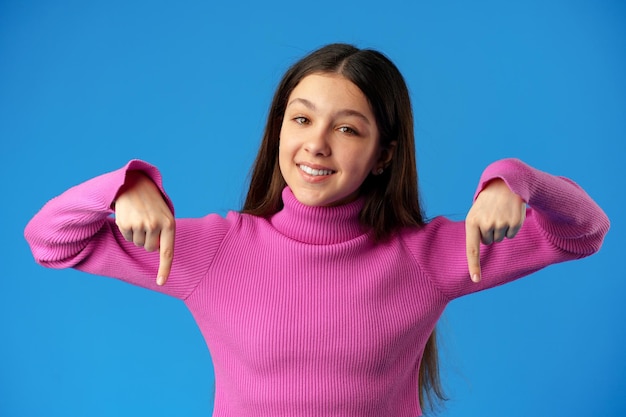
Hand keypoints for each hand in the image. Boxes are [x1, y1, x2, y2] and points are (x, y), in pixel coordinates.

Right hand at [114, 171, 174, 285]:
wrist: (134, 183)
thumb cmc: (153, 203)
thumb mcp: (165, 215)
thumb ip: (165, 233)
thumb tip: (159, 252)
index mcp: (169, 224)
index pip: (167, 252)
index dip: (165, 269)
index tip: (161, 283)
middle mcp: (155, 225)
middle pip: (149, 249)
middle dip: (147, 241)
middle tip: (147, 223)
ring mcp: (140, 224)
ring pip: (137, 243)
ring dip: (137, 234)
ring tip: (139, 217)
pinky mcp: (125, 223)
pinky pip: (126, 236)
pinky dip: (127, 229)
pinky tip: (130, 216)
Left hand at [465, 179, 525, 282]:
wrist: (505, 183)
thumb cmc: (487, 202)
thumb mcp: (475, 213)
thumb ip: (475, 231)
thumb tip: (477, 250)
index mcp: (472, 222)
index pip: (472, 249)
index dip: (474, 265)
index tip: (476, 280)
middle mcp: (485, 224)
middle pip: (489, 242)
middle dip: (490, 232)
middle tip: (491, 216)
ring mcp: (501, 223)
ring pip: (501, 239)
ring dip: (501, 229)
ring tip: (500, 213)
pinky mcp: (515, 222)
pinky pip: (512, 234)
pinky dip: (512, 227)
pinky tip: (509, 214)